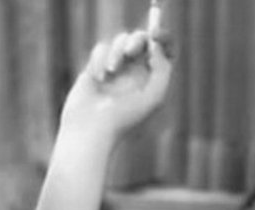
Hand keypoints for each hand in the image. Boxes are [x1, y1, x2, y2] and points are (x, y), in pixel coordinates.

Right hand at [58, 29, 173, 143]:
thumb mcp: (154, 95)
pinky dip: (99, 60)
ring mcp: (114, 68)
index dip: (162, 38)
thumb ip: (162, 69)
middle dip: (137, 40)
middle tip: (131, 52)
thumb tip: (156, 45)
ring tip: (111, 71)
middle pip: (141, 39)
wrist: (91, 129)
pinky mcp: (95, 68)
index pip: (162, 49)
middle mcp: (135, 71)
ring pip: (120, 40)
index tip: (156, 34)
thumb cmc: (125, 117)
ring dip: (116, 52)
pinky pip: (100, 49)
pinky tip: (98, 79)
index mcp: (152, 78)